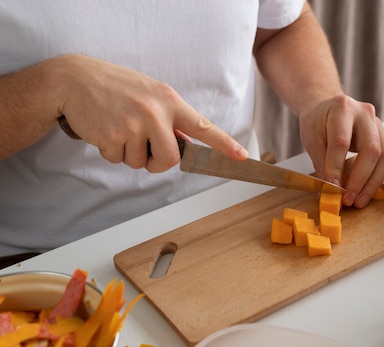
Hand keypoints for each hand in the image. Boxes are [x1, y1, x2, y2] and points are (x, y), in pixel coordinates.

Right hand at [56, 55, 246, 171]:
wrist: (74, 79)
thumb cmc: (117, 88)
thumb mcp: (150, 94)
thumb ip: (169, 117)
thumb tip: (185, 143)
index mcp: (169, 100)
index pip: (202, 125)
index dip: (223, 143)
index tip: (241, 156)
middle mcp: (155, 112)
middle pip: (170, 160)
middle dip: (158, 163)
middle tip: (146, 150)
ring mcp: (134, 124)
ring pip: (142, 163)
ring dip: (130, 154)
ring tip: (119, 128)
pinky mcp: (113, 135)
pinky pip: (119, 159)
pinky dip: (111, 151)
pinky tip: (104, 129)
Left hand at [299, 95, 383, 207]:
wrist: (328, 108)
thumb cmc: (318, 122)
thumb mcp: (311, 139)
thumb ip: (322, 163)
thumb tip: (332, 188)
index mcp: (342, 109)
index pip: (341, 142)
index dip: (336, 167)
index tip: (333, 188)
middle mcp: (365, 114)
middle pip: (371, 150)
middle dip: (360, 179)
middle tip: (349, 199)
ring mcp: (379, 125)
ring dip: (374, 183)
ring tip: (361, 201)